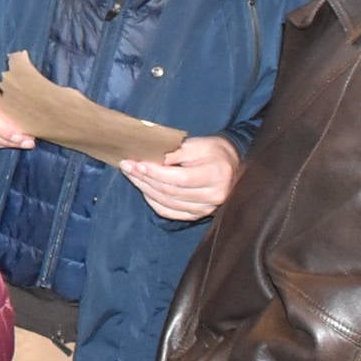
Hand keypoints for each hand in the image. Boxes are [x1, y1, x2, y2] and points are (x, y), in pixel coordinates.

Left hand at [119, 136, 240, 222]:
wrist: (233, 165)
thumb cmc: (215, 151)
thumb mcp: (198, 144)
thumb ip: (175, 152)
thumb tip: (149, 158)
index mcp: (215, 176)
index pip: (180, 179)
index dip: (156, 173)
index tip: (137, 163)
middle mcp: (212, 196)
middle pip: (170, 191)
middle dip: (144, 178)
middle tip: (127, 166)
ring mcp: (205, 209)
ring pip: (167, 203)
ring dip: (145, 188)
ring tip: (131, 174)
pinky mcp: (198, 215)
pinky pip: (169, 212)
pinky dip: (153, 201)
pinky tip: (144, 188)